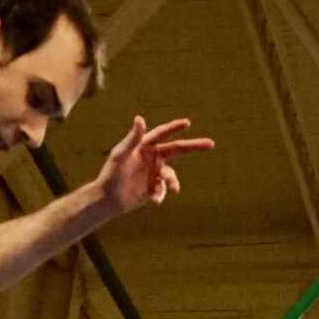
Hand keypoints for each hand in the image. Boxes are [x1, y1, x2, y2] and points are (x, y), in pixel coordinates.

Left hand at [94, 115, 213, 218]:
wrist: (107, 199)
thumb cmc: (111, 174)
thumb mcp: (121, 155)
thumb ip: (132, 138)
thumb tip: (140, 118)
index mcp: (145, 145)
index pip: (162, 133)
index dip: (175, 128)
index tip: (187, 123)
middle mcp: (153, 156)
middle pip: (178, 149)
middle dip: (194, 147)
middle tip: (211, 143)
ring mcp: (155, 172)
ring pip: (171, 175)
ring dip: (173, 182)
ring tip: (174, 189)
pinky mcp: (154, 187)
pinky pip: (163, 190)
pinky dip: (161, 194)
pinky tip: (155, 201)